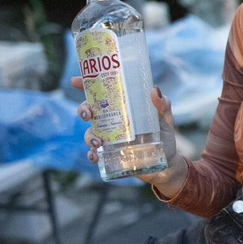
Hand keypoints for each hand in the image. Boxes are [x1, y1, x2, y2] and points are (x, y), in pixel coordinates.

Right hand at [72, 76, 183, 191]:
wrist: (167, 163)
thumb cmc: (164, 136)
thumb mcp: (166, 118)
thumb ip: (162, 105)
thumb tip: (154, 90)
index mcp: (122, 107)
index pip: (101, 93)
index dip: (86, 84)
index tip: (75, 80)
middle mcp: (112, 121)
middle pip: (90, 111)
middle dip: (82, 110)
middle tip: (87, 115)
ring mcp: (110, 138)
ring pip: (90, 133)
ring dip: (89, 136)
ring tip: (98, 142)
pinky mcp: (110, 154)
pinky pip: (95, 153)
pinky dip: (92, 154)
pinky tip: (95, 156)